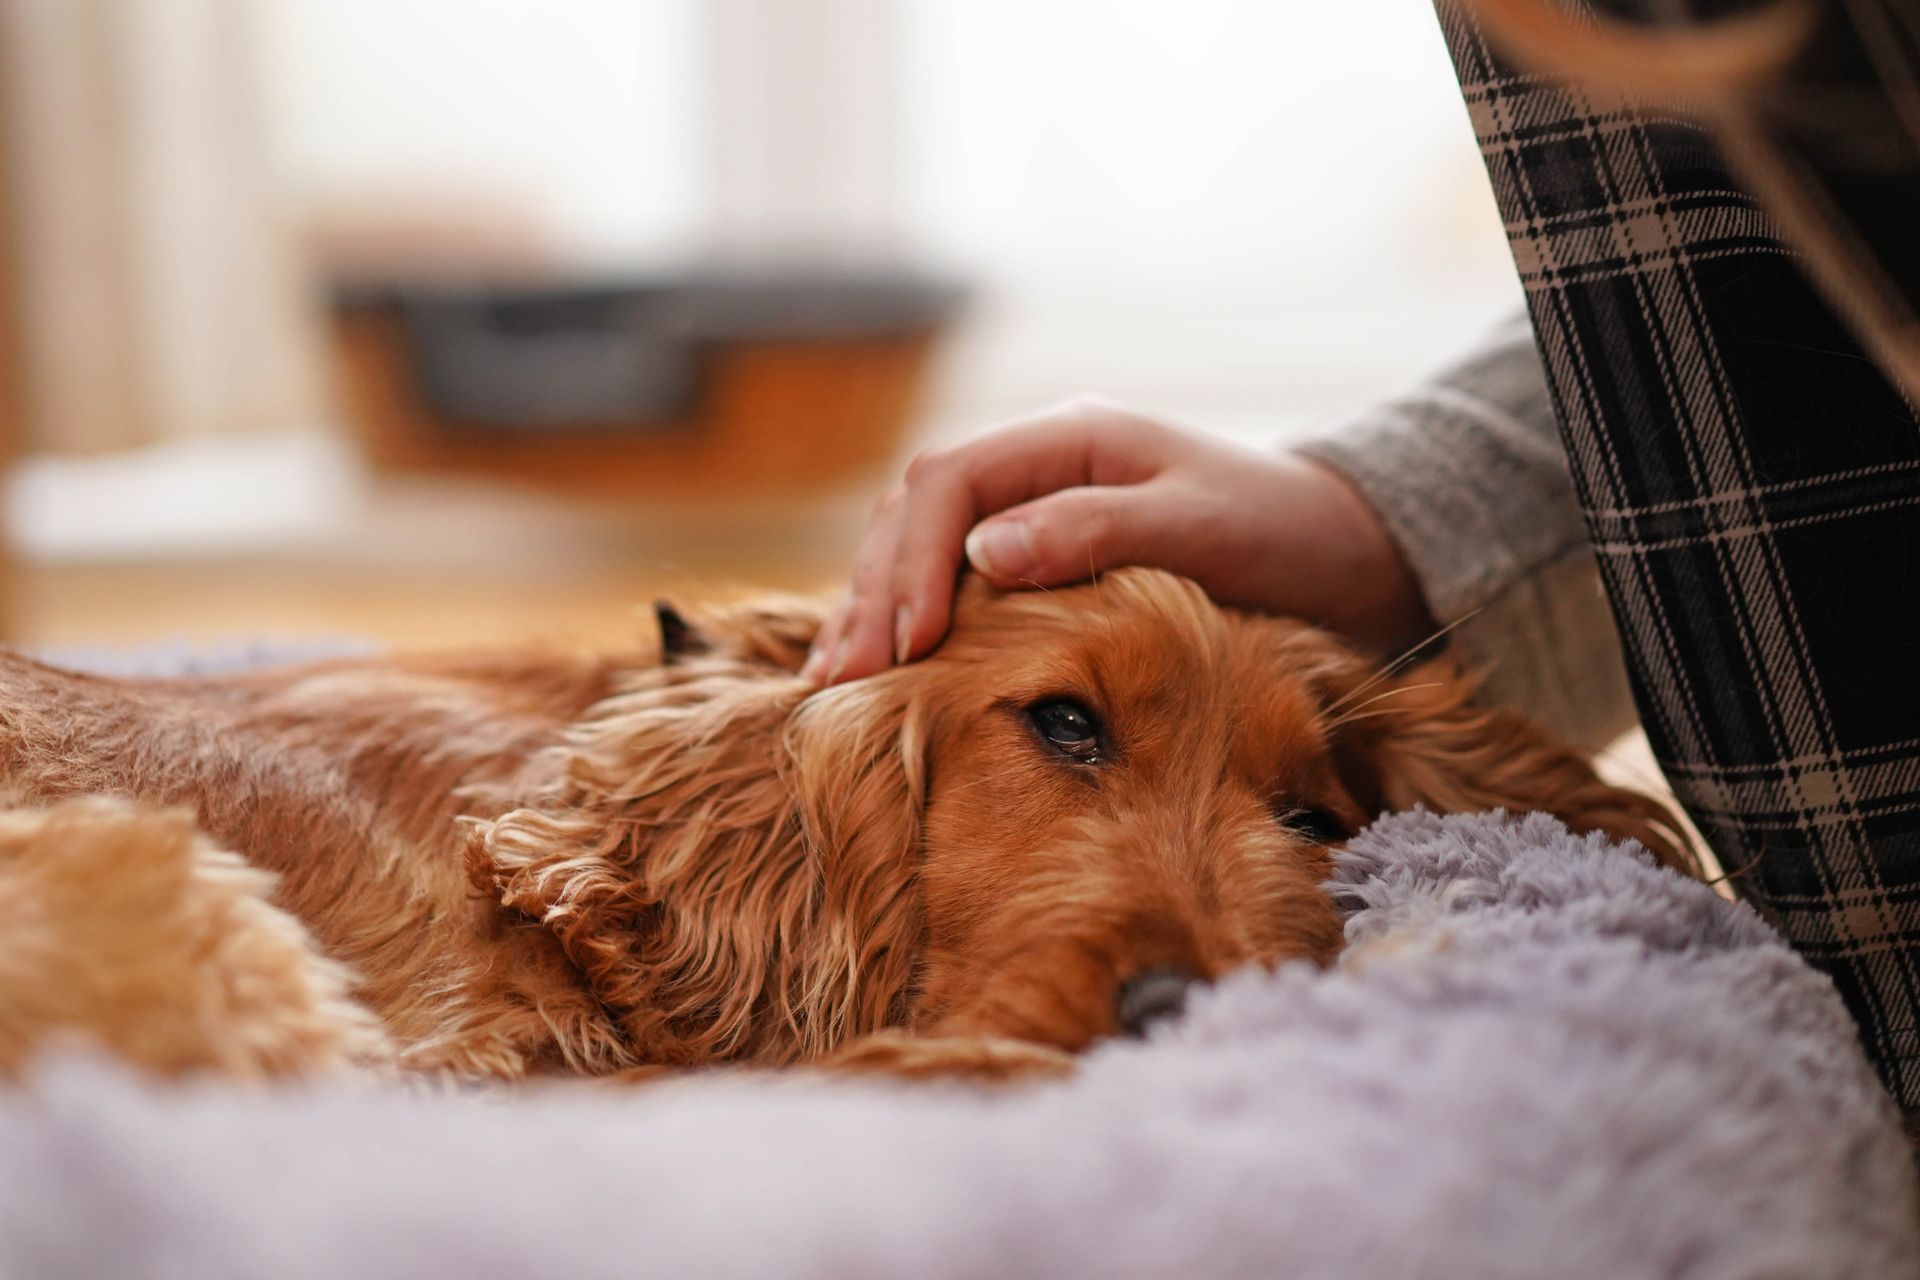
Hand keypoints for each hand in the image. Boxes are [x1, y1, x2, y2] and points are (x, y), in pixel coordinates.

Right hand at [801, 396, 1435, 684]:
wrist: (1338, 549)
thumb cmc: (1279, 531)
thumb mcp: (1197, 528)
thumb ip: (1093, 531)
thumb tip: (982, 554)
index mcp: (1069, 438)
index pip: (948, 481)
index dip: (912, 561)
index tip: (907, 645)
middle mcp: (1038, 467)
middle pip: (914, 513)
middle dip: (872, 594)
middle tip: (838, 682)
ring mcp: (1035, 510)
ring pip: (918, 545)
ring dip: (873, 609)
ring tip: (831, 683)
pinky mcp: (1042, 558)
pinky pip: (952, 581)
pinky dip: (909, 621)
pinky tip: (880, 669)